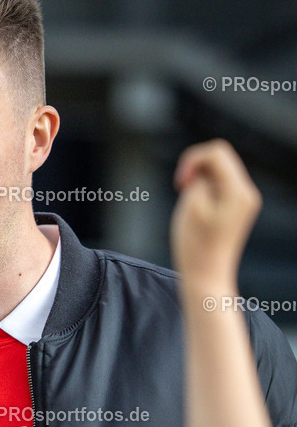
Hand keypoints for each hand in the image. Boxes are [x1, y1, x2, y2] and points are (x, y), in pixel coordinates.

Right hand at [170, 139, 261, 290]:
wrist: (205, 274)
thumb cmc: (196, 246)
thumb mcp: (191, 204)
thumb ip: (198, 179)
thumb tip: (202, 171)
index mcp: (238, 191)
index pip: (216, 152)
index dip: (192, 159)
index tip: (180, 181)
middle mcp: (246, 193)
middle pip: (220, 158)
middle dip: (195, 168)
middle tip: (181, 188)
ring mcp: (243, 201)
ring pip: (218, 171)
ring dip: (198, 179)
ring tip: (188, 200)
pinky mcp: (235, 208)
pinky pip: (219, 185)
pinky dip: (203, 188)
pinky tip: (195, 206)